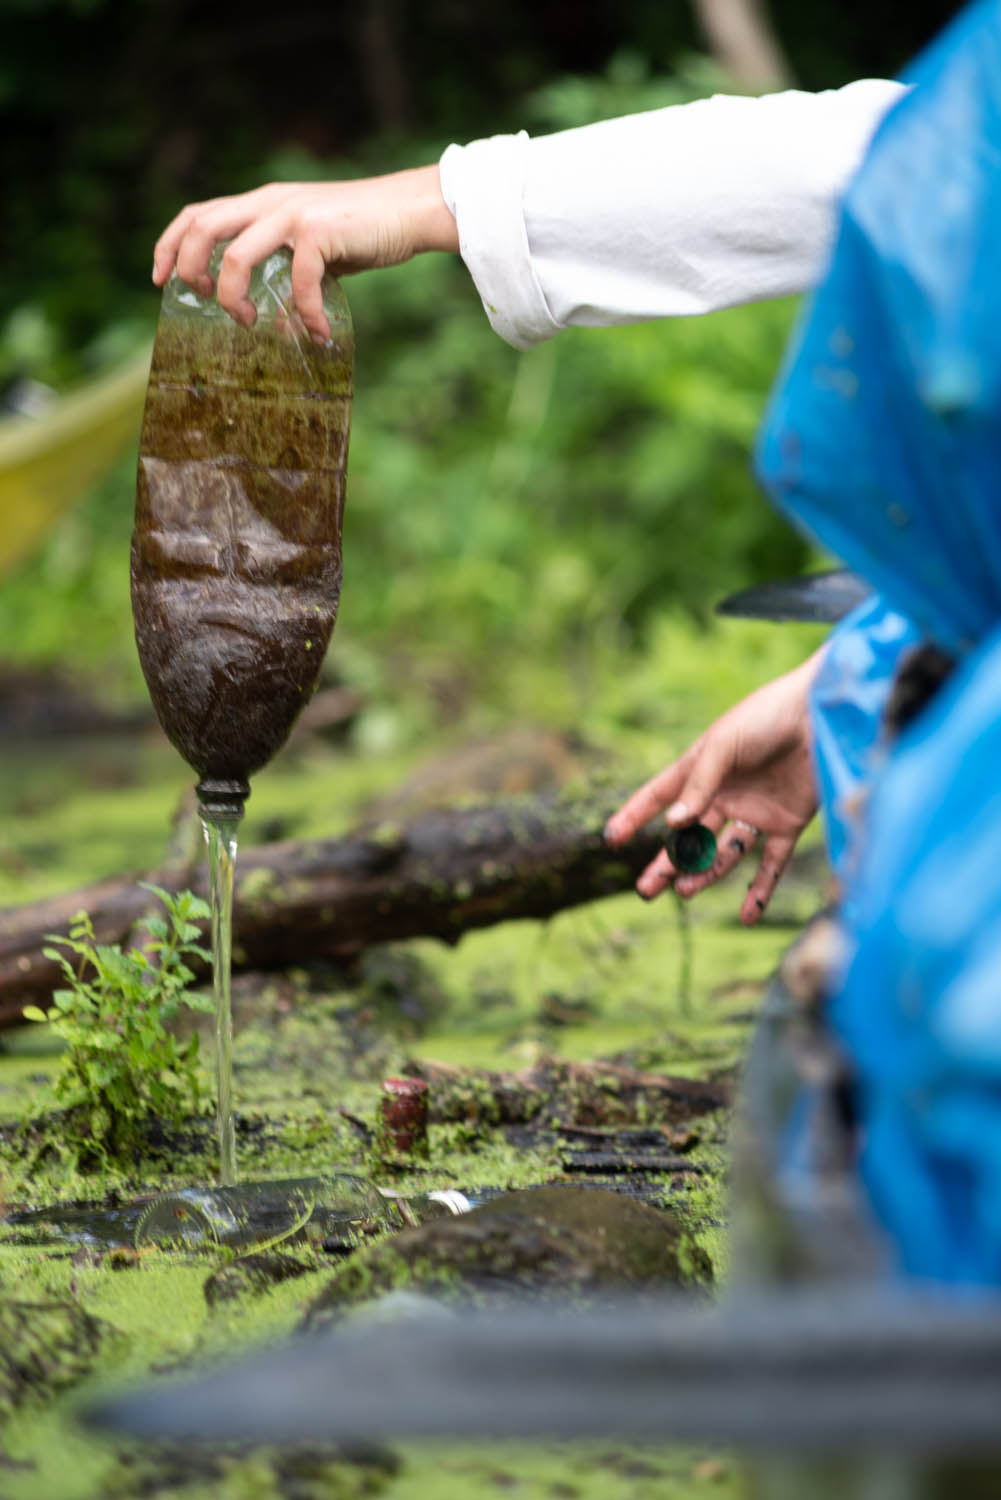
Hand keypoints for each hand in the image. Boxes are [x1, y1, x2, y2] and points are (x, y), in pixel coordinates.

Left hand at [152, 166, 458, 343]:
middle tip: (202, 301)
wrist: (410, 212)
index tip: (161, 280)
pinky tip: (321, 333)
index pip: (197, 214)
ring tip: (251, 323)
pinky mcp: (320, 231)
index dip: (169, 245)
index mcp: (262, 203)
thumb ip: (289, 279)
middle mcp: (270, 202)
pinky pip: (299, 280)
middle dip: (187, 267)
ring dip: (233, 296)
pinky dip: (306, 314)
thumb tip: (279, 325)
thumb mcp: (317, 257)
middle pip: (201, 226)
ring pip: (236, 254)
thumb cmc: (365, 234)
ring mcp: (293, 213)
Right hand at [604, 650, 823, 924]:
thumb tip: (672, 825)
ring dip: (704, 875)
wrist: (823, 712)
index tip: (611, 839)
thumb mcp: (724, 744)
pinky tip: (748, 916)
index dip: (634, 817)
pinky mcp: (788, 824)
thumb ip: (699, 785)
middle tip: (646, 890)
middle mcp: (725, 795)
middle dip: (666, 864)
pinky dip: (761, 891)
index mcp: (701, 770)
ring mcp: (756, 811)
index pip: (659, 797)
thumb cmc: (767, 716)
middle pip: (690, 837)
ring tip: (685, 892)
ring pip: (724, 853)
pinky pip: (772, 864)